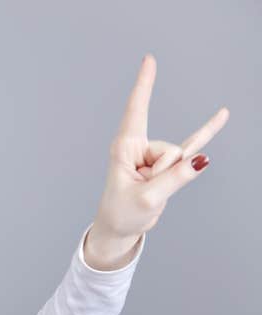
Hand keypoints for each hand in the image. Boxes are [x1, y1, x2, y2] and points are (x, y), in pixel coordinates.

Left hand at [93, 54, 229, 242]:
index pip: (137, 110)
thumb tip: (202, 159)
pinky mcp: (167, 164)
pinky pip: (192, 147)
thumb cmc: (122, 213)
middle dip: (165, 174)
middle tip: (143, 190)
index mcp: (124, 148)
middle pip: (171, 150)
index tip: (150, 59)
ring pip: (180, 159)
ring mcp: (154, 154)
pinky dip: (207, 133)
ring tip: (149, 192)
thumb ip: (175, 179)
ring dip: (170, 180)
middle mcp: (138, 146)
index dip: (144, 85)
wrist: (119, 229)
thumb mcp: (147, 199)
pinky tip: (223, 114)